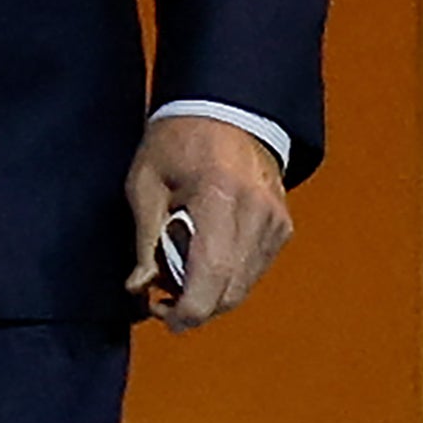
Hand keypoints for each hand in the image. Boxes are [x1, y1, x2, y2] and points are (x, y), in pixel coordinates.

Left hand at [123, 114, 291, 330]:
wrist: (226, 109)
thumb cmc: (179, 140)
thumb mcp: (145, 183)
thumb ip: (144, 240)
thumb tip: (139, 288)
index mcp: (219, 198)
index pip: (210, 280)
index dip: (185, 312)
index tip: (160, 312)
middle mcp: (257, 214)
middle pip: (229, 293)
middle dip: (193, 306)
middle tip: (161, 293)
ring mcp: (275, 221)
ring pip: (243, 288)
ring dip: (211, 294)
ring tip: (179, 272)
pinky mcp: (282, 226)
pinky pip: (254, 271)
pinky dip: (228, 277)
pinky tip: (205, 258)